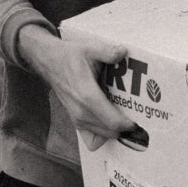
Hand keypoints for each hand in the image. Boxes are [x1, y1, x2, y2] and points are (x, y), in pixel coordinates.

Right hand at [17, 24, 139, 150]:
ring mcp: (76, 118)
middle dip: (126, 128)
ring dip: (116, 131)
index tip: (139, 120)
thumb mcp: (90, 49)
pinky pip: (91, 137)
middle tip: (138, 119)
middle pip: (110, 131)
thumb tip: (123, 52)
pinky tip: (110, 124)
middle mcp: (81, 111)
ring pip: (102, 136)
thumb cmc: (69, 56)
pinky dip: (102, 135)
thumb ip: (108, 52)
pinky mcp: (75, 120)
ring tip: (127, 119)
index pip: (112, 121)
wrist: (49, 62)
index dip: (128, 125)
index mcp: (87, 96)